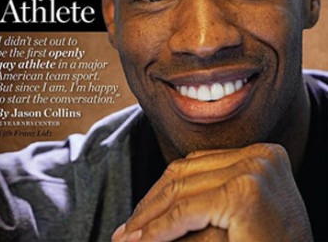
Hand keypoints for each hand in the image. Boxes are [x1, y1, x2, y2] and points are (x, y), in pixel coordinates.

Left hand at [111, 143, 311, 241]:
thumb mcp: (236, 213)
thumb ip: (209, 195)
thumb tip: (157, 199)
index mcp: (263, 154)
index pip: (195, 166)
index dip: (161, 191)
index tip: (139, 216)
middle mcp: (261, 155)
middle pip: (185, 174)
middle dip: (150, 205)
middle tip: (125, 231)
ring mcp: (255, 171)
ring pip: (180, 192)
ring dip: (147, 219)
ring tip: (126, 239)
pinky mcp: (244, 194)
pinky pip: (185, 212)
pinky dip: (157, 230)